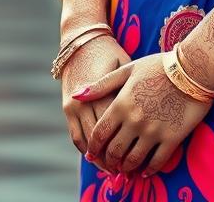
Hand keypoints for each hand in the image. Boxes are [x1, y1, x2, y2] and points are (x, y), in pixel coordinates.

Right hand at [61, 34, 131, 164]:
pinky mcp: (67, 109)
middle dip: (112, 155)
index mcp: (101, 91)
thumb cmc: (110, 53)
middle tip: (127, 170)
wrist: (82, 42)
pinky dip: (85, 149)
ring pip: (85, 141)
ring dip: (97, 158)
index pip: (114, 124)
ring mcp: (73, 106)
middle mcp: (84, 101)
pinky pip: (75, 136)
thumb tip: (146, 114)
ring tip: (112, 170)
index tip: (139, 154)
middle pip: (99, 137)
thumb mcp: (124, 66)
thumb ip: (130, 91)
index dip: (126, 141)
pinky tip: (97, 158)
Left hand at [78, 52, 213, 176]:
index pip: (100, 134)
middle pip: (114, 151)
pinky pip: (156, 162)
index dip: (94, 147)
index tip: (94, 153)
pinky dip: (148, 170)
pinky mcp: (171, 138)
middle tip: (110, 164)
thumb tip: (76, 95)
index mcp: (121, 104)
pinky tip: (145, 170)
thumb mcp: (129, 69)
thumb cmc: (160, 65)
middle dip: (108, 161)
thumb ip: (102, 84)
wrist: (194, 68)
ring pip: (133, 160)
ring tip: (125, 168)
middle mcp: (134, 121)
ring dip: (126, 168)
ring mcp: (153, 131)